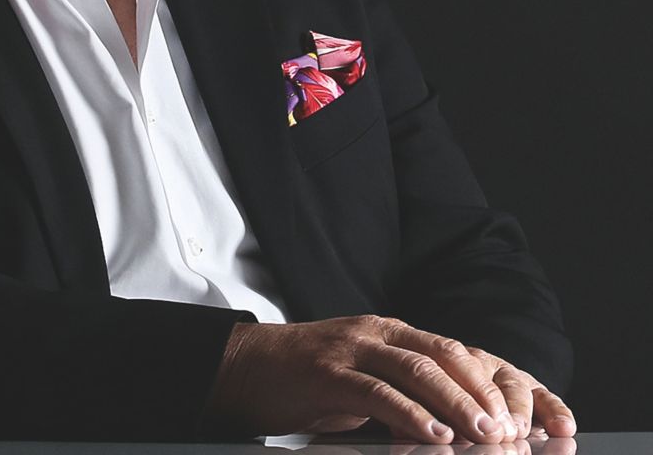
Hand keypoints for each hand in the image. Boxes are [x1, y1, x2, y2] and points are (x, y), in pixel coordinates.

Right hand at [202, 315, 575, 442]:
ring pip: (417, 369)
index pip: (454, 351)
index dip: (491, 382)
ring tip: (486, 435)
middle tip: (512, 431)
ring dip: (457, 404)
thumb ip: (404, 390)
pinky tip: (434, 437)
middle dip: (483, 393)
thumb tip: (454, 425)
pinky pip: (377, 391)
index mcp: (390, 332)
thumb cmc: (308, 378)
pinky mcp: (328, 371)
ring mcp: (352, 348)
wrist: (247, 366)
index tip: (522, 417)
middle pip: (444, 355)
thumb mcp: (364, 377)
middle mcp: (376, 332)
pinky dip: (410, 415)